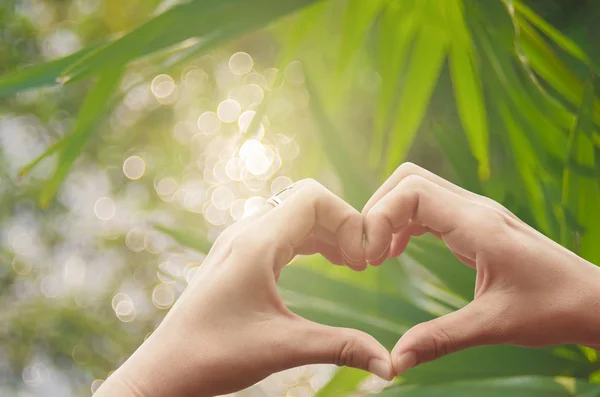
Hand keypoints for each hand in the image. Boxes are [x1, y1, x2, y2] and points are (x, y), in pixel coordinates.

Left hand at [96, 180, 392, 396]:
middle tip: (361, 264)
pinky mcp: (238, 257)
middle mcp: (246, 233)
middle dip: (342, 225)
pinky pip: (282, 232)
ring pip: (294, 216)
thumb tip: (390, 366)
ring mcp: (239, 243)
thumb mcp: (283, 348)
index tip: (363, 259)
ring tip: (351, 265)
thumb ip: (340, 347)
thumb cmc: (213, 355)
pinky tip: (325, 263)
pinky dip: (309, 241)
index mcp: (256, 243)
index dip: (348, 219)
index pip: (314, 198)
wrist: (164, 369)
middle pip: (307, 201)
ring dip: (327, 233)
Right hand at [362, 163, 599, 375]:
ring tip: (378, 255)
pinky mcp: (476, 224)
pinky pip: (429, 208)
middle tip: (367, 252)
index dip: (379, 216)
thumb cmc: (552, 308)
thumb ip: (440, 339)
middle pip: (408, 180)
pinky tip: (398, 253)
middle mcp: (474, 209)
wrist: (592, 300)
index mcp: (477, 225)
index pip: (412, 191)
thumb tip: (394, 362)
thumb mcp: (493, 325)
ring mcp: (475, 213)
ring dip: (390, 215)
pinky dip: (404, 223)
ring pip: (417, 189)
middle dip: (378, 209)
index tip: (370, 257)